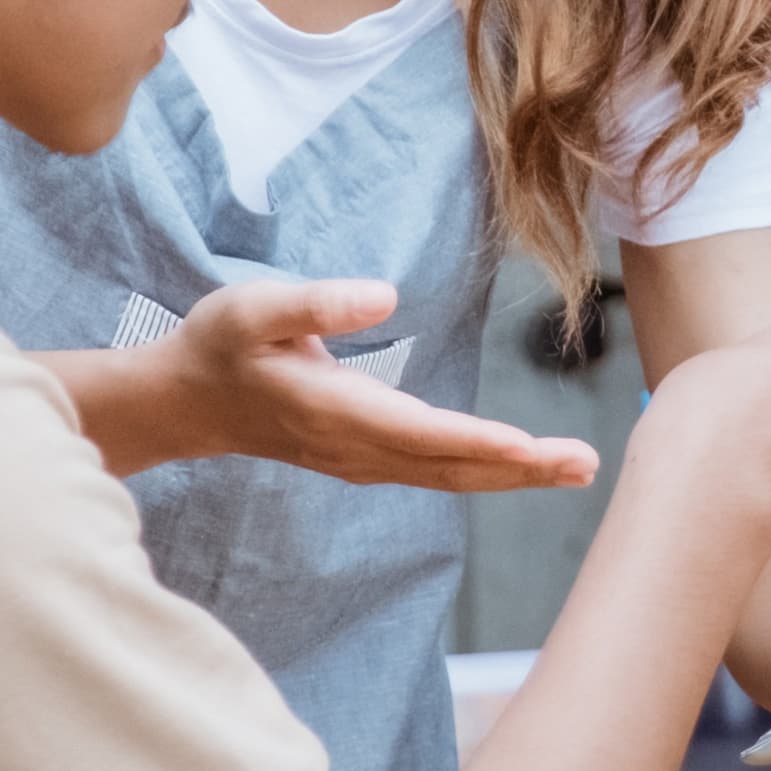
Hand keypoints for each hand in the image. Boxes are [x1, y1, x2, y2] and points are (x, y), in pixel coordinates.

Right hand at [162, 277, 597, 494]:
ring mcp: (360, 461)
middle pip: (449, 466)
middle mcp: (354, 447)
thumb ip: (317, 302)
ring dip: (512, 476)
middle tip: (585, 464)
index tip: (529, 447)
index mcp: (333, 409)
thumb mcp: (253, 307)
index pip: (418, 432)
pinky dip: (484, 472)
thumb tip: (387, 295)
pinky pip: (434, 472)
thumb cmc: (220, 344)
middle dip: (519, 469)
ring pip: (447, 476)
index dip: (476, 441)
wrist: (186, 401)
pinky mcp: (364, 460)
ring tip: (576, 468)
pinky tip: (521, 467)